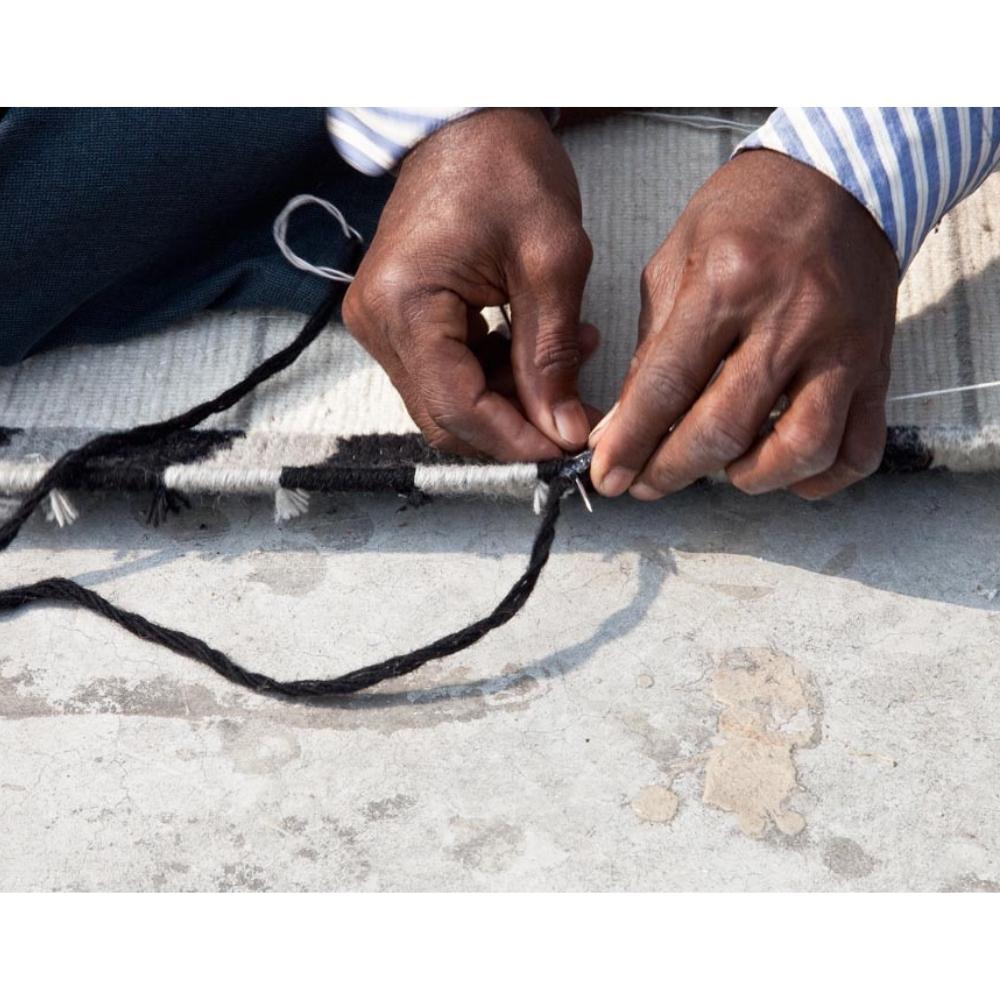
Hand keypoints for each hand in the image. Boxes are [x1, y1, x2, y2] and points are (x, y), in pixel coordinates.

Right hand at [343, 109, 597, 460]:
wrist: (468, 120)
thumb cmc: (504, 166)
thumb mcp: (551, 261)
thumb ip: (552, 356)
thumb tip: (561, 429)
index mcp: (405, 305)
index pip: (456, 408)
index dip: (515, 441)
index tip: (565, 448)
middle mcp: (378, 322)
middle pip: (445, 417)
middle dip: (513, 426)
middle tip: (571, 416)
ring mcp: (382, 322)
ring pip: (448, 400)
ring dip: (510, 398)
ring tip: (569, 359)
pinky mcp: (398, 318)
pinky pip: (446, 372)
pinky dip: (496, 374)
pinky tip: (538, 349)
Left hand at [589, 149, 898, 499]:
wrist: (844, 177)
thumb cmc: (748, 214)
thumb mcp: (676, 259)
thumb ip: (650, 346)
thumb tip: (624, 425)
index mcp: (728, 283)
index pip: (668, 385)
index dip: (630, 442)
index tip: (607, 475)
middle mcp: (790, 319)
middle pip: (725, 429)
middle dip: (671, 471)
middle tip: (644, 483)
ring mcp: (841, 348)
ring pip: (801, 449)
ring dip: (749, 478)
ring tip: (719, 468)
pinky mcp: (877, 367)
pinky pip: (859, 449)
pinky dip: (819, 478)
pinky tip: (782, 469)